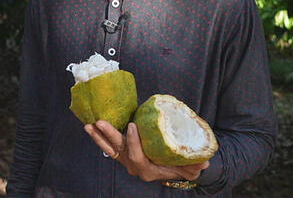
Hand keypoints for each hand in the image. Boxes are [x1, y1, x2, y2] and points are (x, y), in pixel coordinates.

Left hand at [85, 121, 208, 182]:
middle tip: (99, 123)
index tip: (132, 126)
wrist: (174, 168)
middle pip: (118, 151)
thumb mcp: (189, 168)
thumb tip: (204, 162)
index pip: (137, 157)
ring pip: (109, 148)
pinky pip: (109, 146)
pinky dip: (100, 137)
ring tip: (88, 125)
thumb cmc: (182, 166)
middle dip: (108, 136)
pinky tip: (90, 126)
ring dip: (98, 136)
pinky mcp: (123, 153)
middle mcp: (134, 166)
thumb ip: (194, 166)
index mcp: (147, 170)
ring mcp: (126, 160)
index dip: (133, 142)